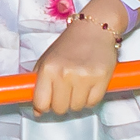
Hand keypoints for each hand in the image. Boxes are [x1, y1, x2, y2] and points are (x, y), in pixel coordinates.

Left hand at [30, 0, 135, 116]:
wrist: (95, 28)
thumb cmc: (70, 44)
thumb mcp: (47, 59)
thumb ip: (39, 84)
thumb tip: (37, 111)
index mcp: (48, 68)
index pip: (41, 103)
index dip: (44, 106)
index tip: (49, 102)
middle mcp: (64, 73)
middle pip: (59, 109)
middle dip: (62, 103)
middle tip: (66, 90)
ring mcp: (83, 77)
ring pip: (77, 108)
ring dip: (77, 101)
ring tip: (79, 85)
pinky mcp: (101, 78)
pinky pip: (93, 102)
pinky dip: (91, 98)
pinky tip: (90, 84)